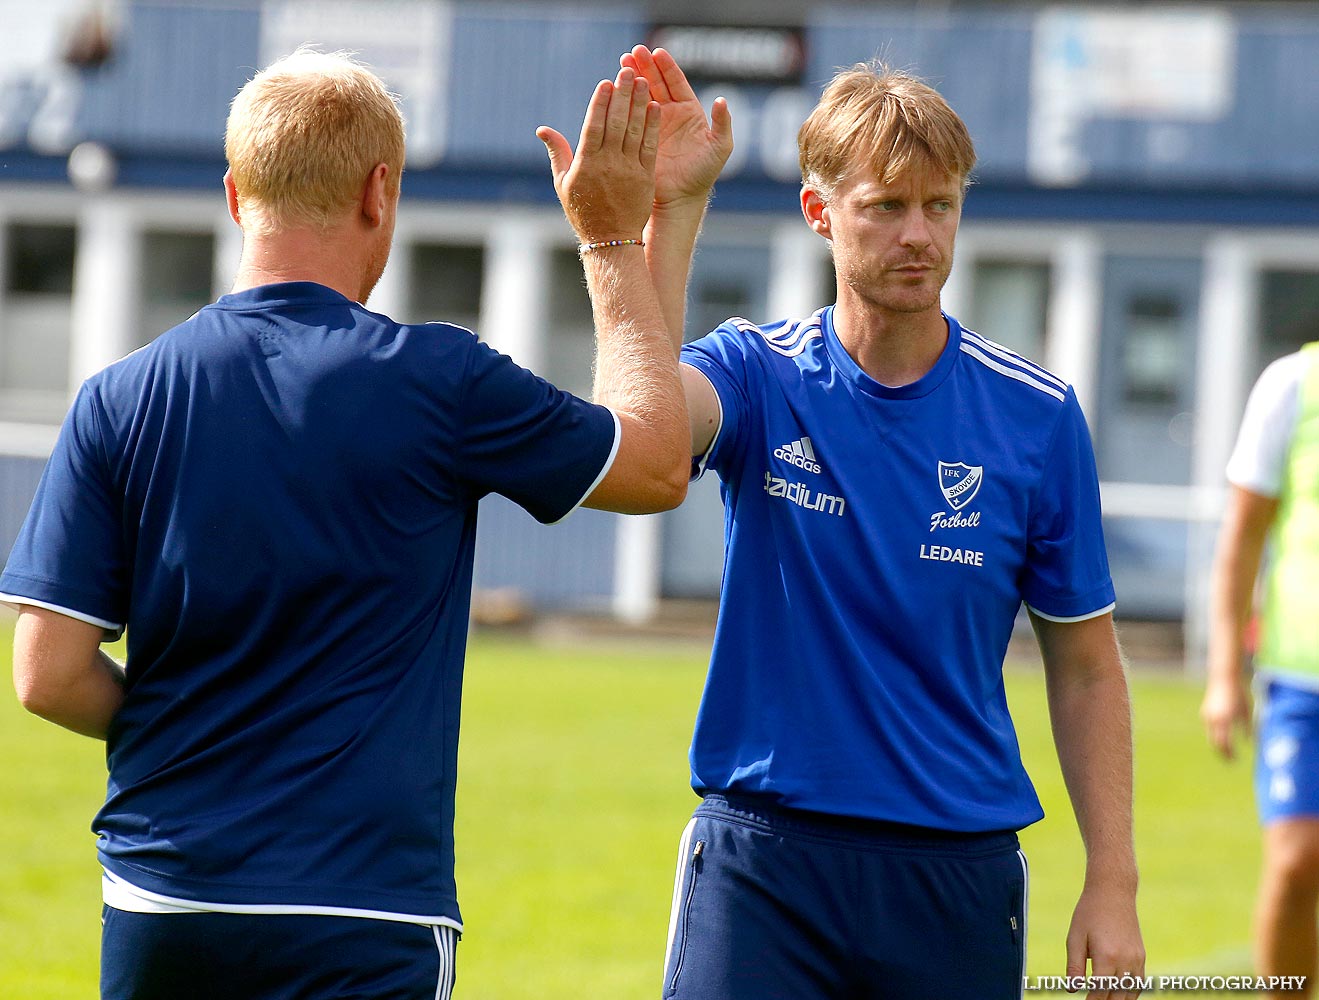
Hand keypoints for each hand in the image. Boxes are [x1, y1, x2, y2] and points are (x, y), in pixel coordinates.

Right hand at [537, 68, 659, 243]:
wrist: (610, 241)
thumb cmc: (584, 212)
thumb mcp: (564, 183)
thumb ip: (557, 153)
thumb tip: (542, 129)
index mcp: (586, 164)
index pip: (594, 125)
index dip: (600, 102)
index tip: (606, 82)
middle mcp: (608, 164)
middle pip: (616, 123)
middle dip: (622, 95)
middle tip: (627, 72)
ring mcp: (628, 170)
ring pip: (634, 131)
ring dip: (639, 104)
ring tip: (642, 81)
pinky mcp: (645, 177)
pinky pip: (649, 147)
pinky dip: (652, 127)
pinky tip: (655, 107)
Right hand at [619, 45, 732, 209]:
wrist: (681, 198)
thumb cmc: (703, 174)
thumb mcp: (719, 148)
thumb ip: (723, 124)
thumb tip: (721, 100)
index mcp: (689, 111)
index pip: (677, 82)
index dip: (667, 66)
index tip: (657, 52)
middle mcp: (670, 114)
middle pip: (657, 83)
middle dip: (645, 66)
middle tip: (634, 51)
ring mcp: (653, 125)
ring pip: (641, 95)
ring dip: (632, 78)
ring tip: (622, 62)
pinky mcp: (639, 137)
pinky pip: (630, 115)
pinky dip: (624, 101)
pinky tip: (616, 88)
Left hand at [1065, 883, 1144, 999]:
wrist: (1113, 893)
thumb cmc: (1089, 913)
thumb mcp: (1075, 937)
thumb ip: (1074, 966)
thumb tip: (1072, 989)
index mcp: (1106, 956)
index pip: (1100, 991)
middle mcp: (1125, 961)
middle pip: (1116, 996)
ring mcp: (1137, 959)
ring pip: (1130, 993)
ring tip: (1103, 999)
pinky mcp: (1141, 956)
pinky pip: (1138, 983)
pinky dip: (1129, 993)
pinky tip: (1118, 995)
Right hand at [1201, 673, 1252, 759]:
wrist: (1224, 679)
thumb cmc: (1239, 694)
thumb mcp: (1247, 711)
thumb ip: (1248, 728)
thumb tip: (1248, 743)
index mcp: (1227, 720)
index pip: (1226, 744)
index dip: (1230, 754)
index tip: (1236, 760)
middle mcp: (1215, 720)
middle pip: (1216, 743)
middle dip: (1223, 753)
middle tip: (1230, 760)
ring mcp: (1208, 717)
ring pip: (1211, 737)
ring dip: (1219, 745)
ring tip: (1227, 751)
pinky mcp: (1205, 713)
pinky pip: (1210, 728)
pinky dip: (1216, 735)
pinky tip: (1223, 737)